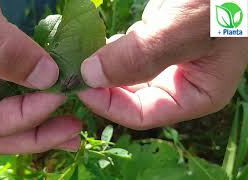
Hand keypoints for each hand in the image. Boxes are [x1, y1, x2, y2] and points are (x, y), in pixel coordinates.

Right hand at [0, 0, 81, 153]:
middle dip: (39, 137)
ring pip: (13, 115)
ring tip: (74, 126)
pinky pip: (21, 90)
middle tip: (74, 132)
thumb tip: (46, 78)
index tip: (58, 95)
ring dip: (44, 125)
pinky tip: (62, 93)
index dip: (25, 118)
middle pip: (1, 132)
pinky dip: (42, 96)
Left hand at [79, 0, 247, 129]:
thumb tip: (91, 76)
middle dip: (102, 87)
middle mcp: (179, 83)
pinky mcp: (156, 41)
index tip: (81, 86)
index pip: (143, 115)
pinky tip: (95, 41)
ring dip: (101, 68)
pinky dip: (109, 49)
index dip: (109, 105)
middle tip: (73, 71)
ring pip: (125, 75)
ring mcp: (166, 62)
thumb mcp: (183, 29)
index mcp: (195, 95)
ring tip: (79, 56)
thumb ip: (141, 56)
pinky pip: (126, 53)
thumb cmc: (219, 1)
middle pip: (130, 97)